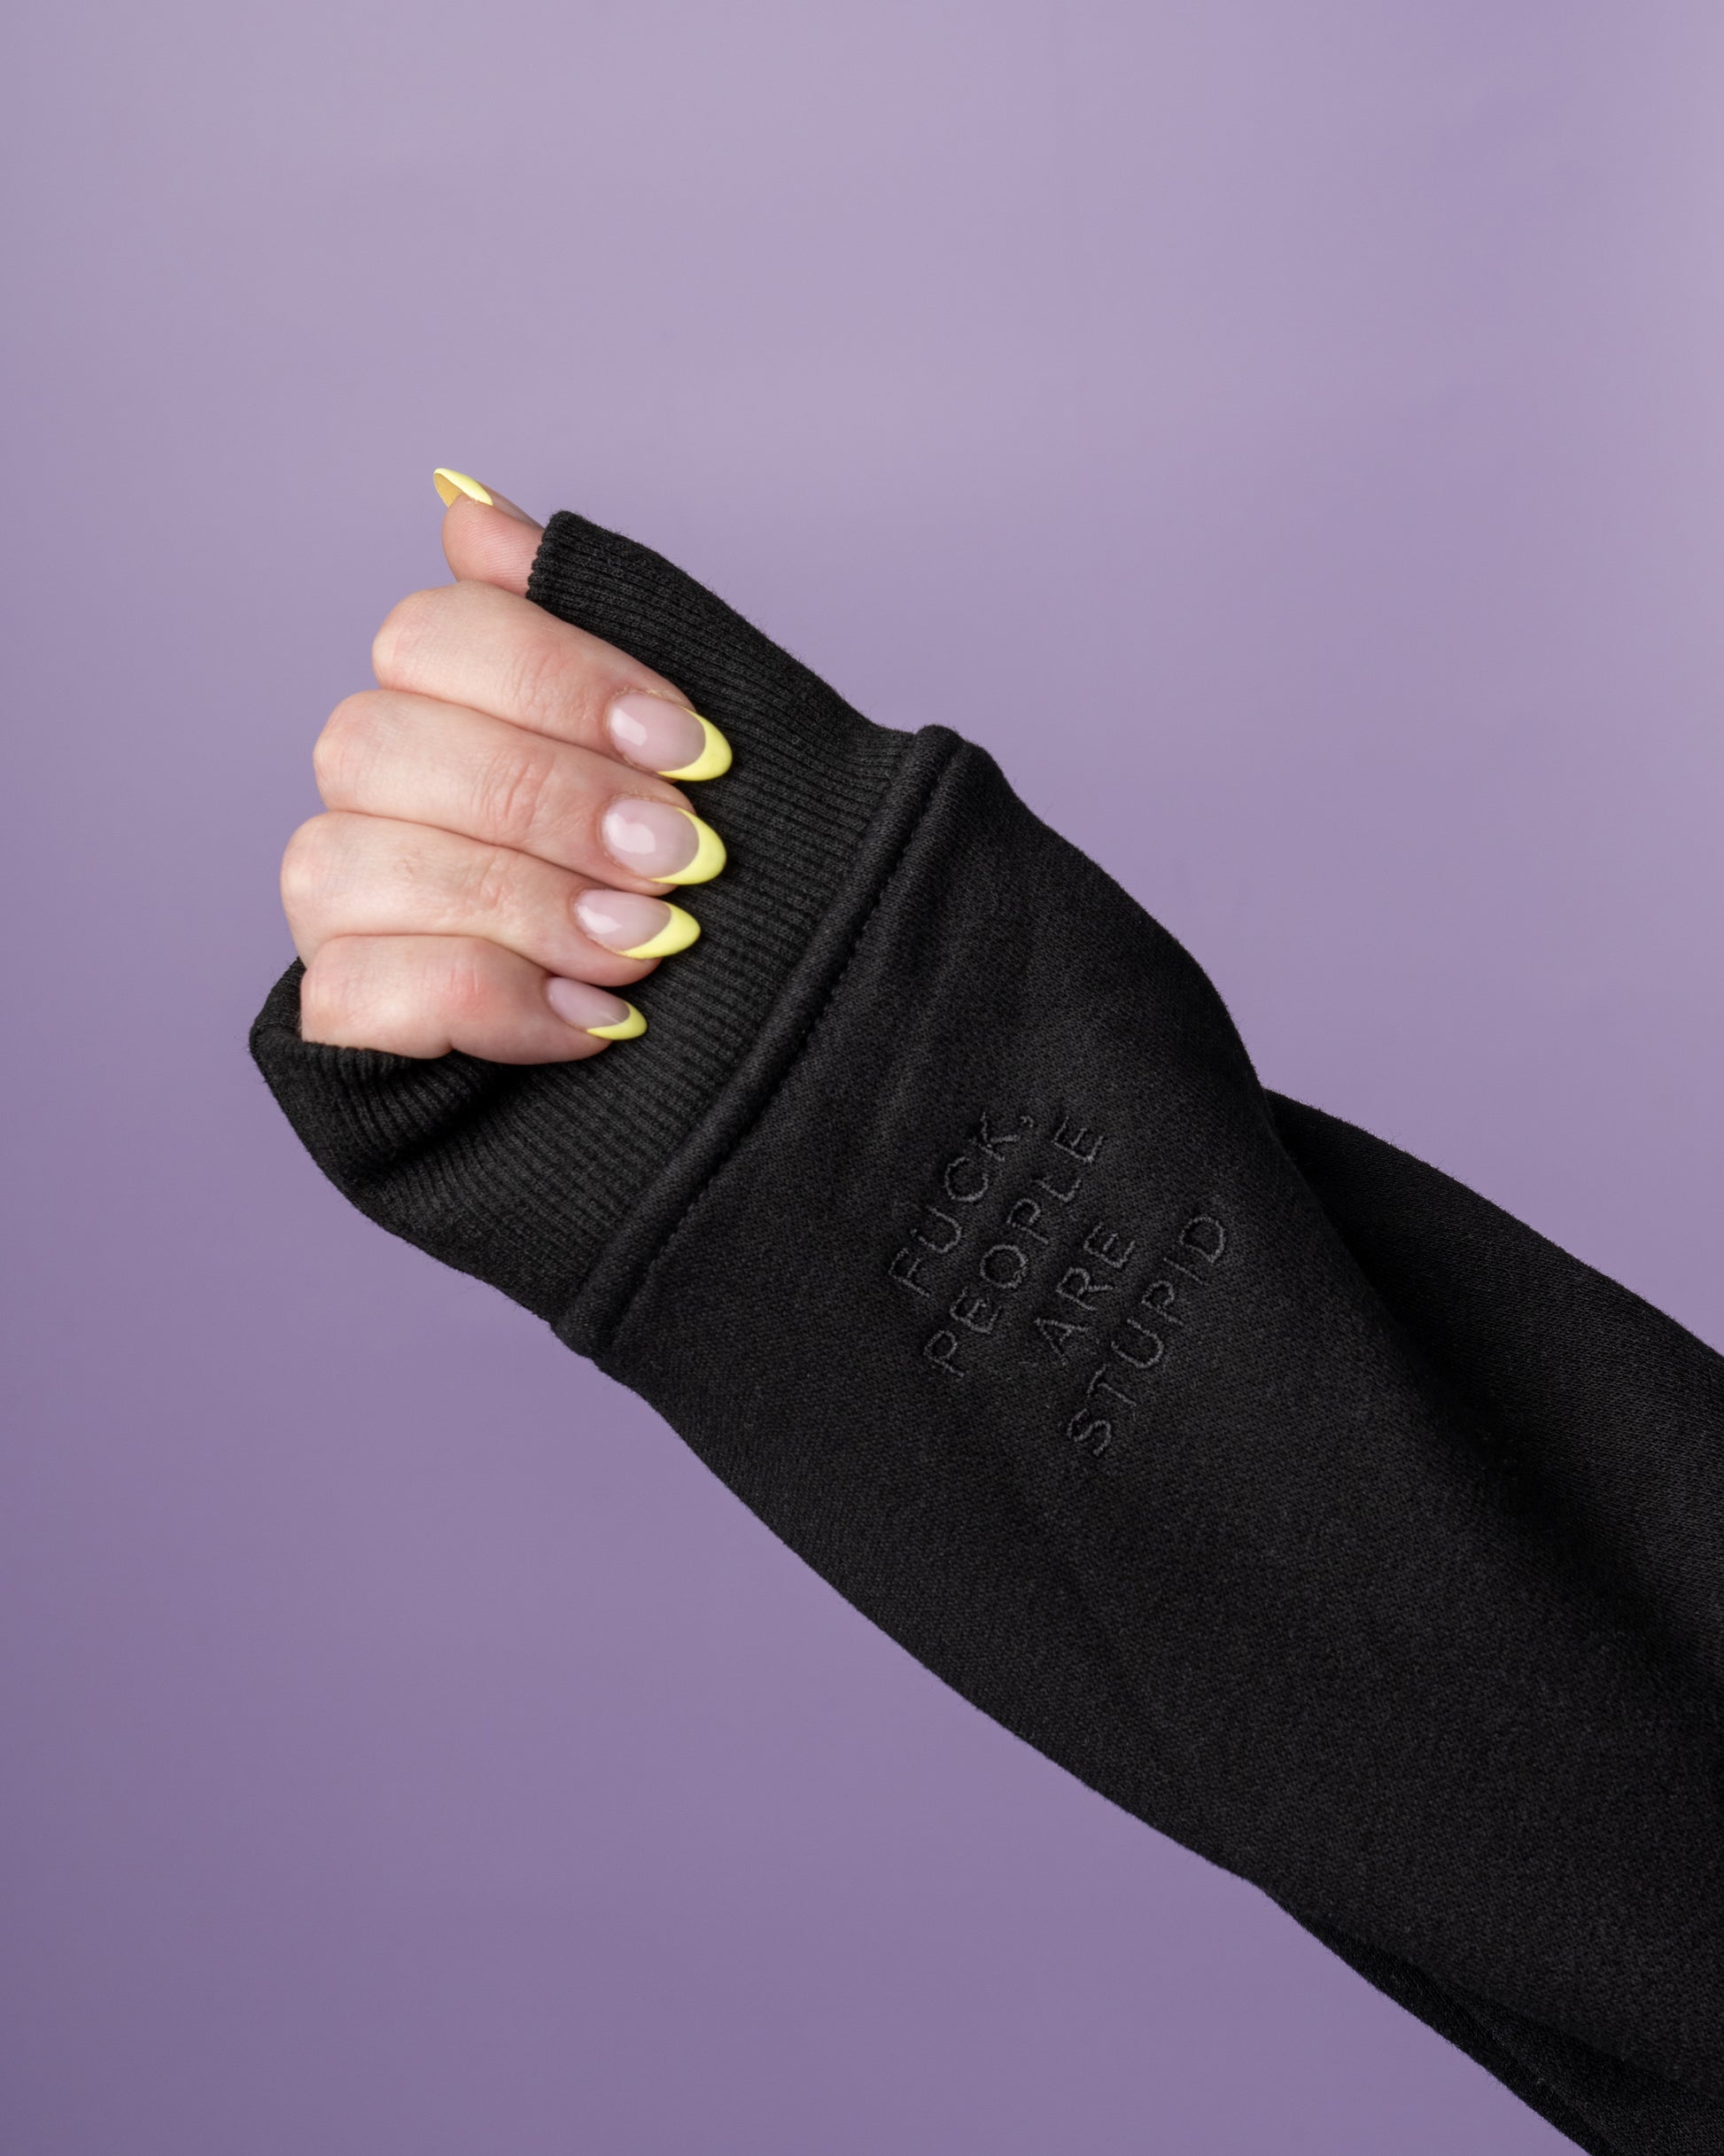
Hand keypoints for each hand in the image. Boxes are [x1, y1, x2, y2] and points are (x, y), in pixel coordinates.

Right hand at [281, 473, 730, 1062]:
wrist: (773, 1060)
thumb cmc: (724, 896)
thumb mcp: (704, 756)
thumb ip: (599, 623)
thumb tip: (459, 507)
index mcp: (450, 713)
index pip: (429, 632)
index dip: (558, 679)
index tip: (693, 748)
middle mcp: (372, 804)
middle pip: (371, 741)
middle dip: (549, 801)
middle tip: (684, 859)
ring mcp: (343, 917)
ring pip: (343, 862)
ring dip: (521, 902)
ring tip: (652, 947)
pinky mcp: (345, 1031)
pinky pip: (352, 993)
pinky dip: (489, 1001)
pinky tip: (595, 1020)